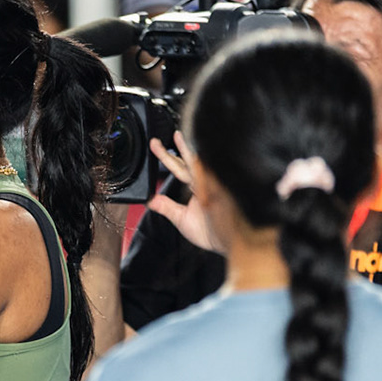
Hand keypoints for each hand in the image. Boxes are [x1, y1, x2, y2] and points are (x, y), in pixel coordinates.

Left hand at [145, 132, 215, 250]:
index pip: (179, 167)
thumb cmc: (210, 233)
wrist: (230, 245)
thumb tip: (151, 200)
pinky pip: (215, 175)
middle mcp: (207, 182)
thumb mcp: (182, 219)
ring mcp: (216, 185)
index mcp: (198, 186)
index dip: (167, 156)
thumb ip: (167, 208)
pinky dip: (207, 165)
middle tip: (162, 138)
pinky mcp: (224, 192)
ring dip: (192, 151)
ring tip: (180, 135)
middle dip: (178, 147)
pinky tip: (200, 154)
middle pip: (190, 160)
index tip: (156, 144)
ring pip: (203, 164)